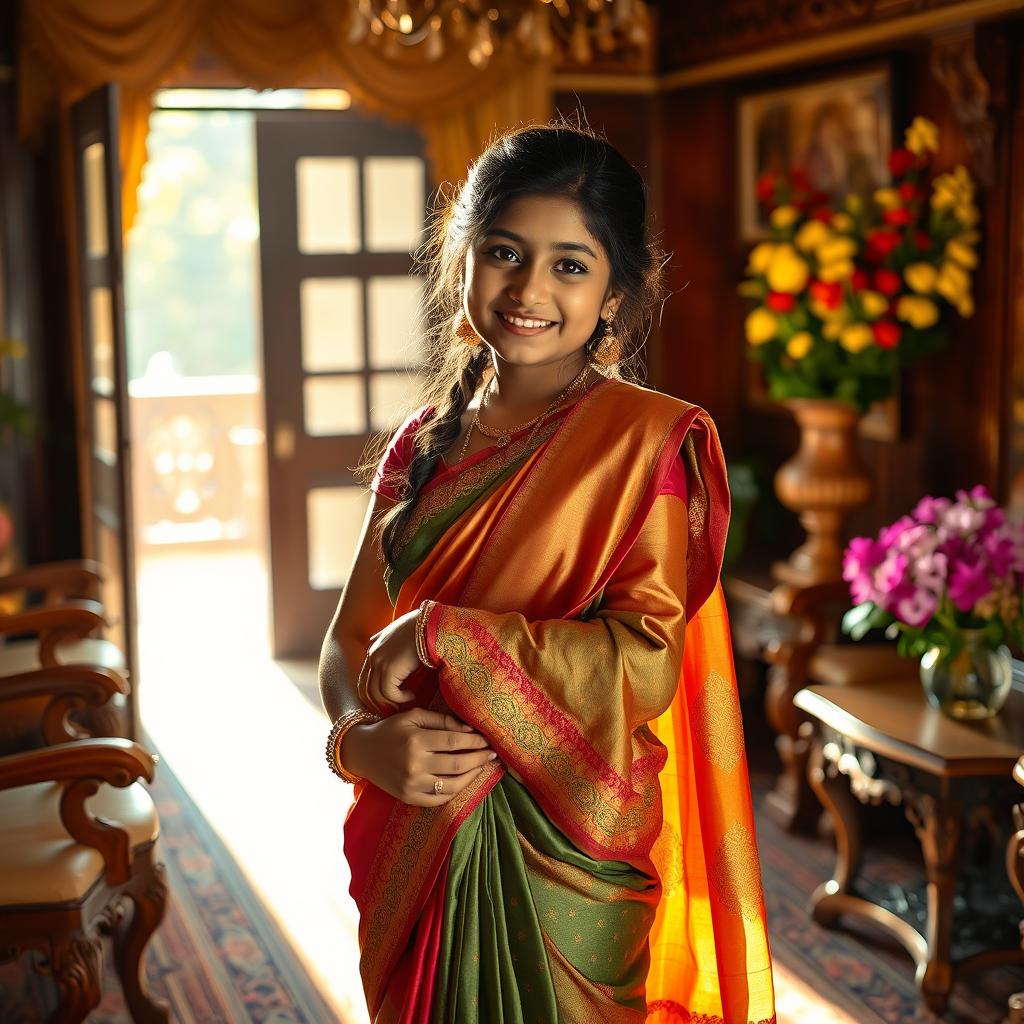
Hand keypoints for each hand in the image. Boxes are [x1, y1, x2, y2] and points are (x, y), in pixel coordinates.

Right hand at [341, 707, 498, 806]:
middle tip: (492, 754)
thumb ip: (441, 721)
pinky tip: (464, 781)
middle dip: (479, 759)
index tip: (487, 740)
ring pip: (452, 786)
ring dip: (472, 777)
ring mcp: (411, 785)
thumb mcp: (413, 717)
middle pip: (457, 765)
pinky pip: (439, 800)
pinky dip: (455, 791)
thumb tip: (469, 729)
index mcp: (416, 741)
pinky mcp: (408, 798)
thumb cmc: (390, 729)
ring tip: (482, 767)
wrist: (362, 752)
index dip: (474, 741)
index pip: (454, 742)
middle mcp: (415, 765)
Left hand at [357, 608, 424, 713]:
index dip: (374, 692)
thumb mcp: (404, 637)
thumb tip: (400, 664)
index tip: (388, 700)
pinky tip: (412, 695)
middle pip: (365, 688)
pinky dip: (400, 698)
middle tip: (394, 709)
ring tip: (407, 700)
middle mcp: (371, 654)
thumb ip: (396, 648)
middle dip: (377, 703)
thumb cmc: (423, 629)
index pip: (365, 676)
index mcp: (373, 646)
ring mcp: (377, 662)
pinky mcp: (388, 669)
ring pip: (376, 694)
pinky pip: (389, 693)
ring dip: (392, 702)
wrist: (430, 624)